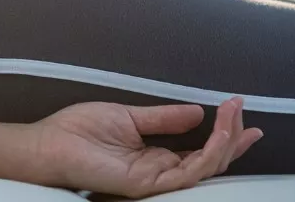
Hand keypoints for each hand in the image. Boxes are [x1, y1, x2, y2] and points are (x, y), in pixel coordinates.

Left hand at [33, 96, 261, 197]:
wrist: (50, 143)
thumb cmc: (79, 131)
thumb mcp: (128, 117)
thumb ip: (163, 118)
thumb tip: (197, 112)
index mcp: (157, 157)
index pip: (201, 152)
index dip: (224, 134)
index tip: (238, 110)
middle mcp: (161, 171)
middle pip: (210, 162)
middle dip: (233, 138)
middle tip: (245, 112)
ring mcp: (156, 180)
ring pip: (206, 168)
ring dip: (226, 141)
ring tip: (234, 116)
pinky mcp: (148, 184)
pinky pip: (189, 173)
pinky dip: (209, 153)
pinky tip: (219, 133)